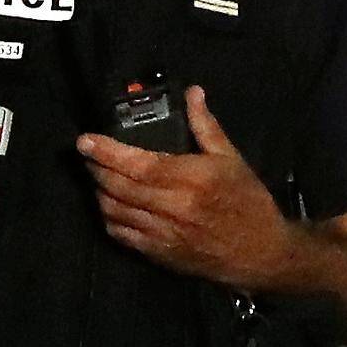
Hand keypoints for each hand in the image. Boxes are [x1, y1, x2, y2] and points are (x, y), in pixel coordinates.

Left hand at [74, 90, 307, 291]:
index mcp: (190, 179)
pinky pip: (122, 235)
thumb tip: (192, 93)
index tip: (85, 140)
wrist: (261, 253)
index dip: (106, 152)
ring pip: (115, 211)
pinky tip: (110, 206)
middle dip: (96, 169)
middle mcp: (172, 207)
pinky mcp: (159, 254)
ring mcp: (163, 234)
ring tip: (97, 176)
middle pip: (119, 187)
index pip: (137, 163)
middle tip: (88, 155)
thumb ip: (205, 125)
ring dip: (99, 192)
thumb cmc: (248, 202)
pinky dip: (109, 218)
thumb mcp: (231, 158)